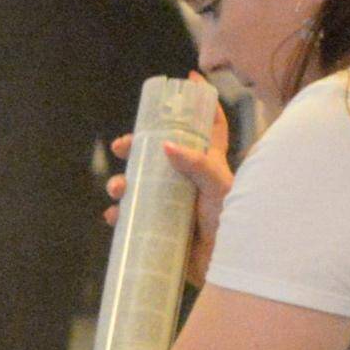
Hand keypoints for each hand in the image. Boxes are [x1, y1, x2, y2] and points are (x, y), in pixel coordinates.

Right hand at [129, 89, 237, 277]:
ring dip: (122, 183)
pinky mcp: (160, 229)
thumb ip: (198, 165)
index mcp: (210, 165)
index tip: (188, 79)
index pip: (208, 126)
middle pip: (160, 153)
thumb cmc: (235, 225)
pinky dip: (118, 216)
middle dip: (137, 146)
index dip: (201, 102)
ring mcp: (173, 205)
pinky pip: (131, 219)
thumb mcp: (220, 190)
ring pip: (140, 185)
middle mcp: (189, 181)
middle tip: (123, 146)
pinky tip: (114, 216)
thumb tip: (164, 145)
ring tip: (118, 190)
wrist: (230, 270)